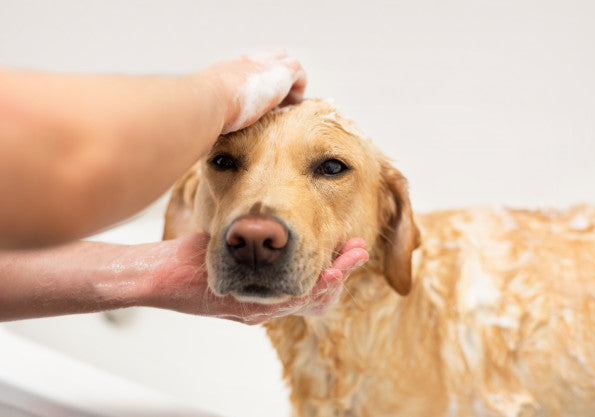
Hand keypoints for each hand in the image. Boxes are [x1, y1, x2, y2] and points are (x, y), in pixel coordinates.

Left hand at [147, 234, 368, 323]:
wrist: (157, 274)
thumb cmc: (191, 256)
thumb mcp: (229, 244)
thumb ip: (254, 238)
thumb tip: (272, 218)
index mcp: (265, 291)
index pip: (310, 282)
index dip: (334, 266)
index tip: (350, 245)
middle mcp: (266, 305)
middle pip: (316, 293)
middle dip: (342, 270)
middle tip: (360, 251)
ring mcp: (258, 309)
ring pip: (309, 298)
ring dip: (336, 277)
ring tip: (354, 257)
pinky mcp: (248, 310)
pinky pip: (289, 302)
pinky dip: (314, 287)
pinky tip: (329, 272)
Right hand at [198, 49, 306, 133]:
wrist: (208, 100)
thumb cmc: (204, 110)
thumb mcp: (208, 107)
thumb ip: (213, 113)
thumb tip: (208, 130)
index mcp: (230, 70)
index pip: (250, 66)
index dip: (260, 79)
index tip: (261, 99)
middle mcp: (248, 62)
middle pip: (272, 57)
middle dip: (279, 76)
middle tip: (279, 101)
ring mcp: (266, 64)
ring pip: (288, 63)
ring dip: (290, 84)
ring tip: (288, 106)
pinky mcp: (282, 73)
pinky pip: (299, 74)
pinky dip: (298, 89)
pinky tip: (291, 106)